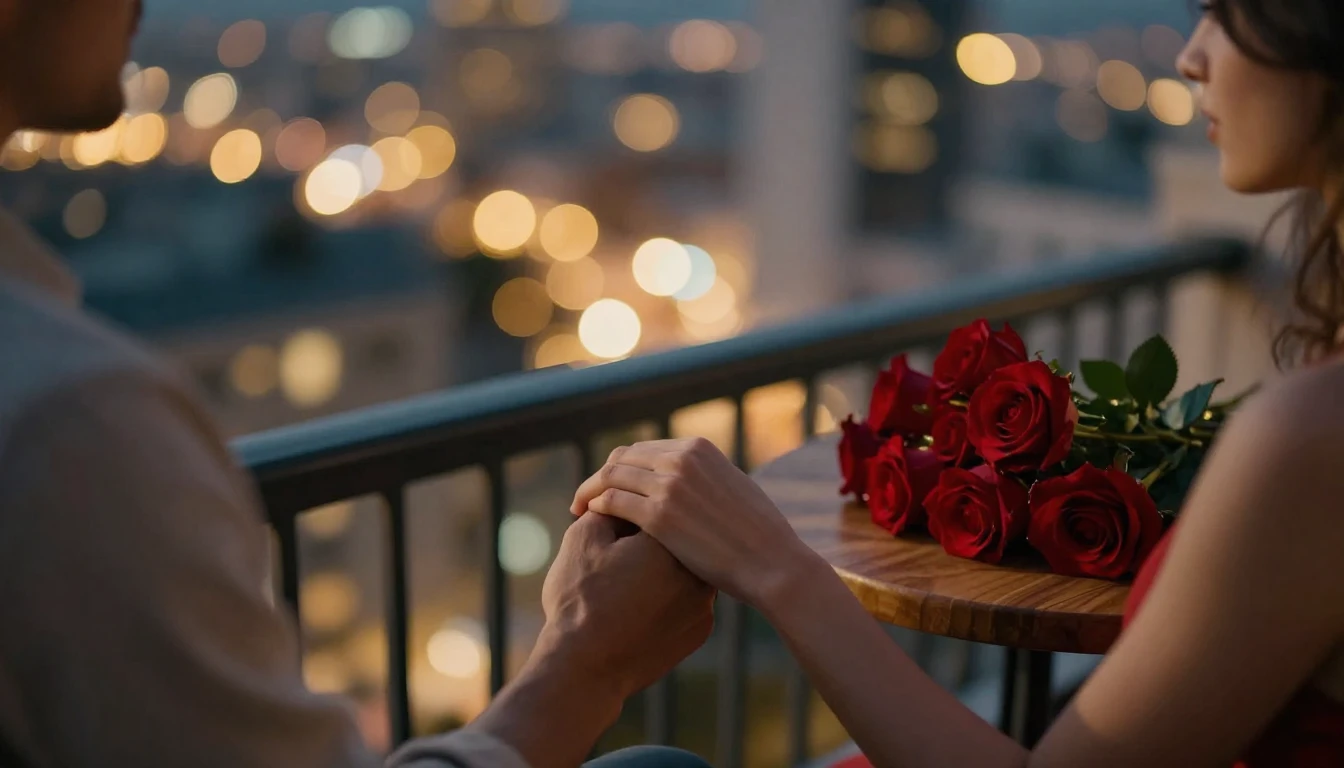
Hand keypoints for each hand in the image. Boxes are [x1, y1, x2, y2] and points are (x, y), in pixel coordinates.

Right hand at [535, 512, 714, 702]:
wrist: (584, 669)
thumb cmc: (579, 599)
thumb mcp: (584, 537)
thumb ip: (610, 503)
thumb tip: (624, 493)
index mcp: (670, 535)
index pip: (658, 504)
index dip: (629, 513)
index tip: (612, 529)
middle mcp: (698, 565)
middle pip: (678, 536)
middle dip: (651, 538)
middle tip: (618, 556)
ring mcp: (705, 601)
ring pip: (686, 568)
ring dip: (665, 567)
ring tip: (628, 582)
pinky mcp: (702, 629)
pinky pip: (689, 600)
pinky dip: (670, 598)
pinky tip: (642, 606)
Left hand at [570, 437, 823, 610]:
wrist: (773, 562)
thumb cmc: (759, 535)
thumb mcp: (734, 488)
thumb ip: (706, 479)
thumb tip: (690, 484)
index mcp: (698, 448)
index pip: (643, 449)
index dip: (620, 467)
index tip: (608, 485)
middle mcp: (681, 459)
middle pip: (621, 458)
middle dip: (600, 476)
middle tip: (586, 498)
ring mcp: (668, 485)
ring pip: (610, 477)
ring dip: (589, 491)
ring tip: (580, 509)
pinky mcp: (659, 515)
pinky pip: (612, 502)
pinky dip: (596, 506)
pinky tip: (590, 519)